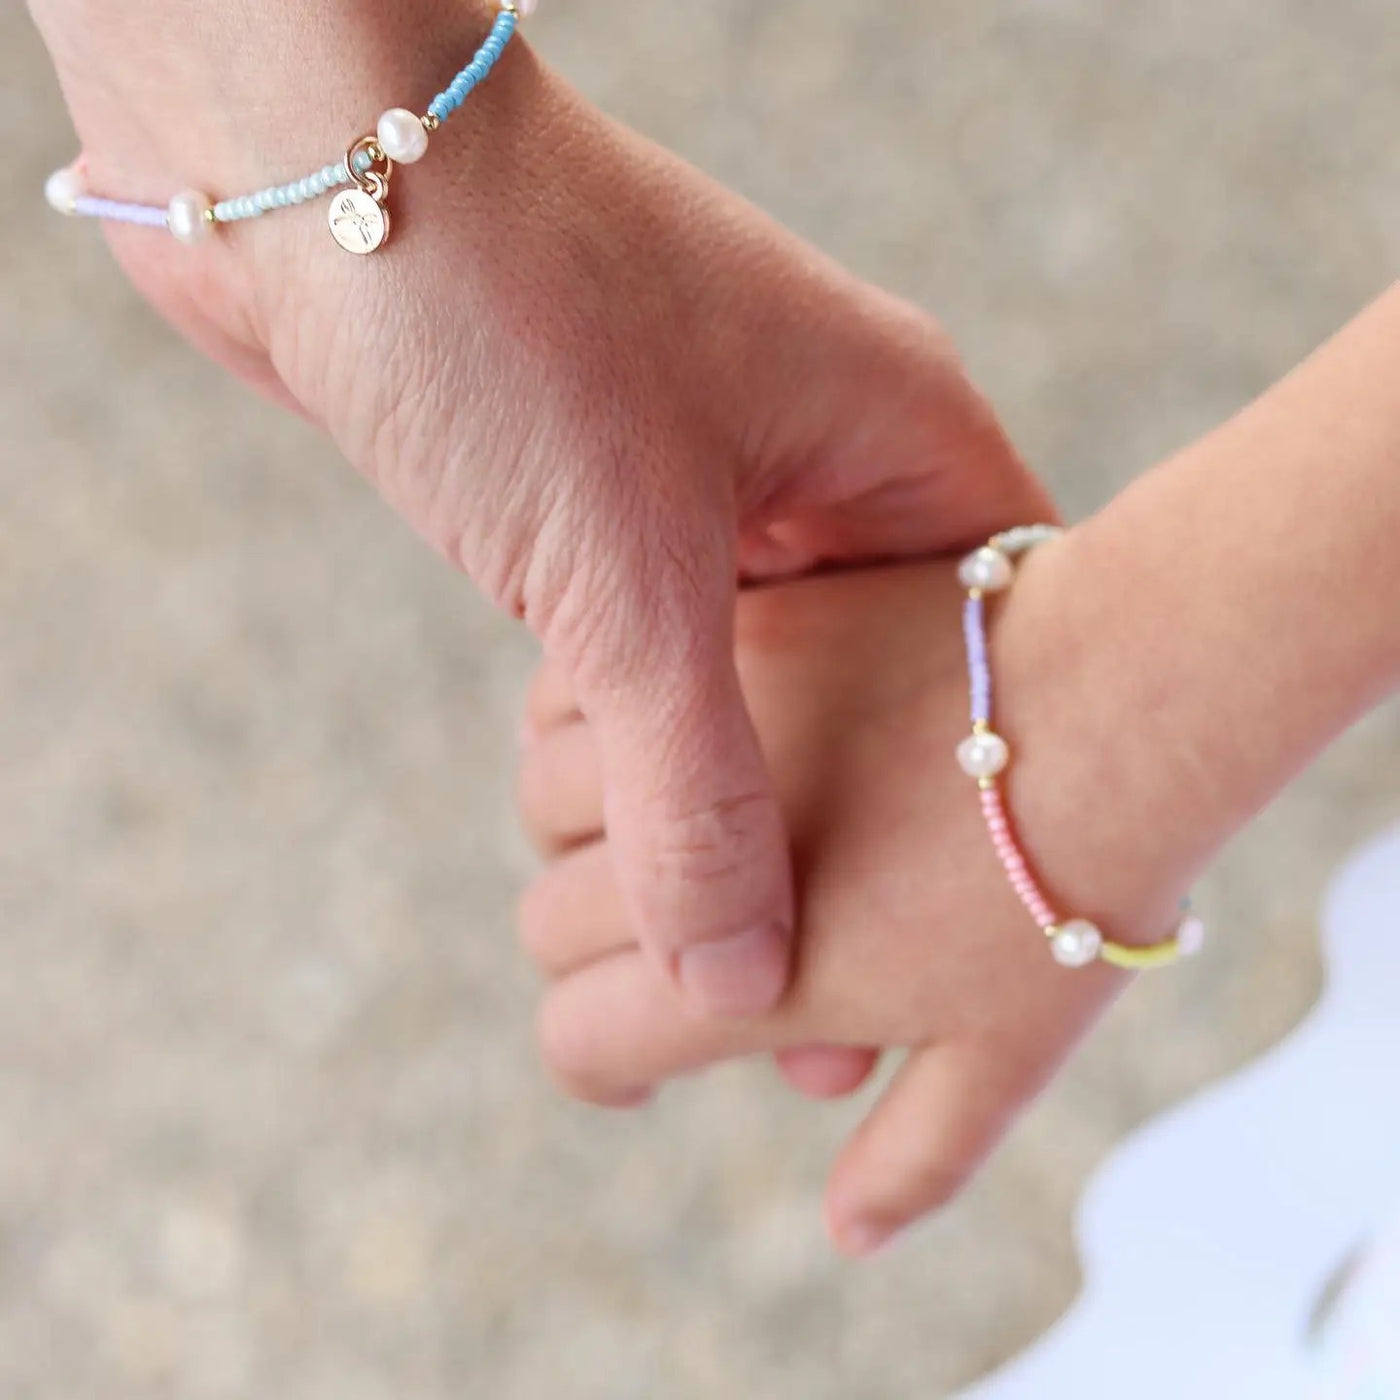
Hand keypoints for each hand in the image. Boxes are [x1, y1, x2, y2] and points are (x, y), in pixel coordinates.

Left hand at [32, 0, 1053, 1019]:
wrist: (308, 155)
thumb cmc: (502, 314)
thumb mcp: (625, 574)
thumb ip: (694, 787)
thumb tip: (736, 976)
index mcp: (894, 431)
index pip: (1003, 632)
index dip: (994, 787)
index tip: (970, 927)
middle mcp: (820, 450)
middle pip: (882, 673)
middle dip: (860, 821)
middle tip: (835, 984)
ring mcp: (707, 469)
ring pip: (760, 668)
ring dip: (746, 784)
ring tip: (746, 938)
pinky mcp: (597, 490)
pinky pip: (658, 643)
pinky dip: (652, 733)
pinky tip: (643, 824)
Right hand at [518, 543, 1203, 1253]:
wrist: (1127, 690)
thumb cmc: (1080, 874)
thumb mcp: (1013, 1044)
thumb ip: (916, 1153)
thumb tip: (849, 1236)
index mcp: (756, 972)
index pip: (586, 1036)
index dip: (609, 1063)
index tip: (643, 1063)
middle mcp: (697, 846)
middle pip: (549, 921)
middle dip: (600, 948)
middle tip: (689, 939)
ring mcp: (706, 720)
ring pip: (551, 794)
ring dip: (593, 828)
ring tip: (682, 829)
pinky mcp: (730, 630)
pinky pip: (606, 689)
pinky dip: (619, 723)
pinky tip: (695, 727)